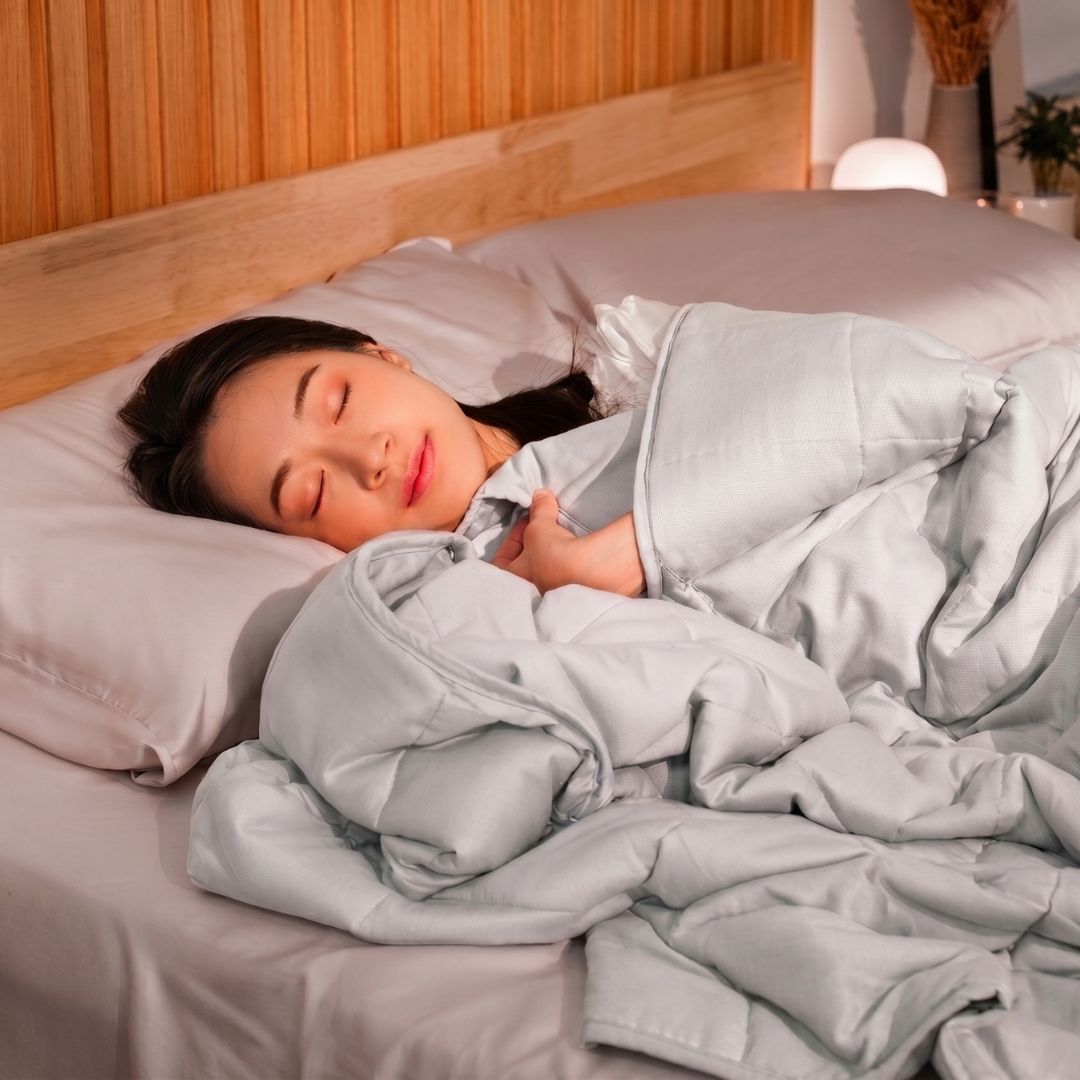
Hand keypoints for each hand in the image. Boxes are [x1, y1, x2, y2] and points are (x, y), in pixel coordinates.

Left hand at [492, 490, 644, 597]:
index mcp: (515, 578)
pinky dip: (567, 558)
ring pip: (546, 568)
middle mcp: (532, 589)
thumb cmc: (552, 553)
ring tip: (560, 533)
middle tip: (542, 527)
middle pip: (525, 564)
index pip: (500, 561)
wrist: (590, 572)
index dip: (510, 539)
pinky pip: (565, 571)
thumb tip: (540, 495)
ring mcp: (554, 592)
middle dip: (532, 545)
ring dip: (550, 551)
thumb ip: (539, 510)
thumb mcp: (539, 526)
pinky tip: (576, 544)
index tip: (525, 523)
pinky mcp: (574, 590)